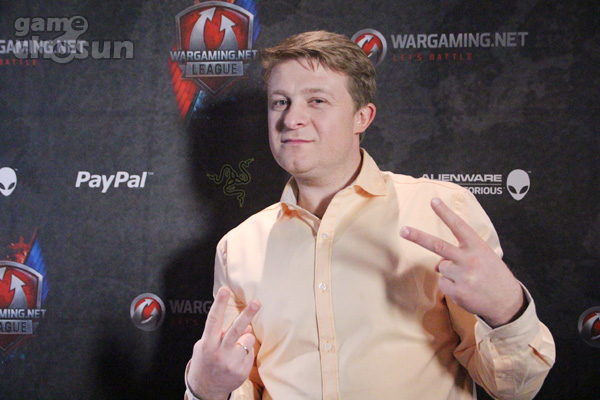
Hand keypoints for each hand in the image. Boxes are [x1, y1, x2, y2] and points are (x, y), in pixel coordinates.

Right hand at [187, 286, 260, 399]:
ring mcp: (231, 362)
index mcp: (208, 343)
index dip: (219, 304)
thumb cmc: (206, 361)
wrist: (206, 389)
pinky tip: (236, 361)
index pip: (213, 320)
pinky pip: (250, 353)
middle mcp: (219, 352)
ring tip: (235, 348)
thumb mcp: (206, 345)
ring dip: (245, 339)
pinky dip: (246, 353)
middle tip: (257, 302)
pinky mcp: (241, 371)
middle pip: (236, 329)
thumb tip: (245, 326)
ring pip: (247, 339)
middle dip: (247, 314)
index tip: (225, 289)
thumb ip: (221, 334)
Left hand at [400, 198, 524, 327]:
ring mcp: (462, 276)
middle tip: (403, 230)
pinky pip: (442, 284)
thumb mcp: (484, 256)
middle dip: (418, 237)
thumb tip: (438, 263)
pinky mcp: (457, 292)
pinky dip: (450, 286)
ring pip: (441, 267)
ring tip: (468, 278)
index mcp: (477, 247)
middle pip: (438, 245)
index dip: (445, 213)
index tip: (433, 201)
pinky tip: (466, 289)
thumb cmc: (493, 275)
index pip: (458, 226)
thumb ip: (462, 253)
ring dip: (449, 272)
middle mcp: (469, 259)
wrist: (507, 302)